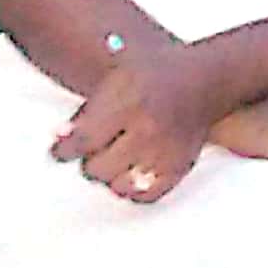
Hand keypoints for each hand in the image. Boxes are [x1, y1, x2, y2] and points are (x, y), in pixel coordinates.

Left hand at [53, 41, 228, 201]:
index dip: (64, 150)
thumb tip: (60, 137)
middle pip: (96, 168)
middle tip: (93, 150)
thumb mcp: (117, 76)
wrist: (207, 79)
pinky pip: (146, 195)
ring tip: (112, 161)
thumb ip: (86, 108)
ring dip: (110, 175)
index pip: (82, 141)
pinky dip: (133, 189)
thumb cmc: (158, 72)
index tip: (61, 150)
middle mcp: (147, 130)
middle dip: (89, 160)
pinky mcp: (180, 167)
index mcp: (128, 103)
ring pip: (118, 185)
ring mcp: (165, 152)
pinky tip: (129, 175)